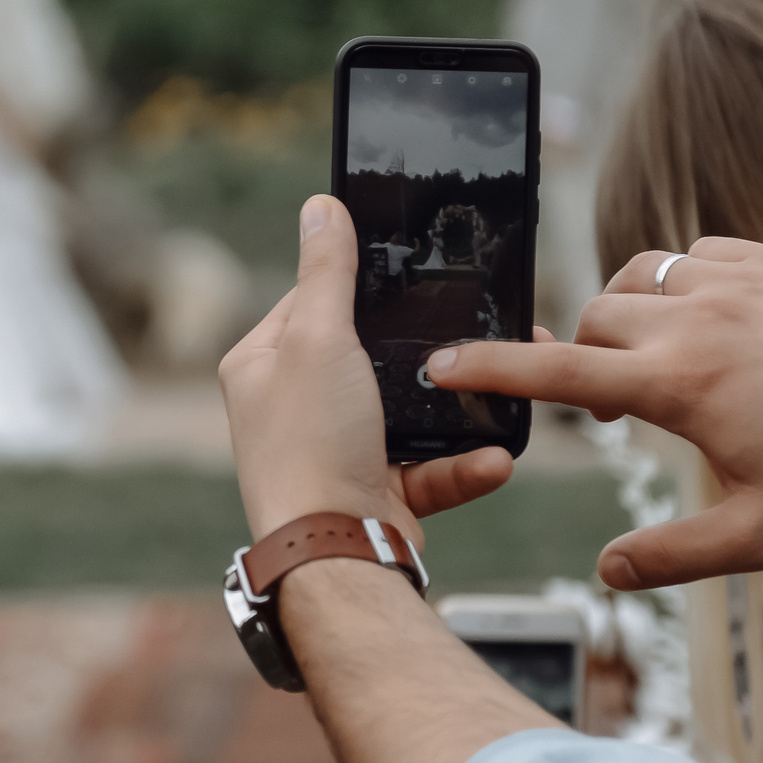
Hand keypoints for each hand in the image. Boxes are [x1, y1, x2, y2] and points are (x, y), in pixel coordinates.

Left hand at [221, 195, 514, 546]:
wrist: (334, 555)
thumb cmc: (312, 445)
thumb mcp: (319, 339)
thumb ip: (326, 272)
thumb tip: (320, 208)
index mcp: (261, 365)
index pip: (311, 301)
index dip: (361, 285)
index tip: (412, 270)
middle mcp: (291, 407)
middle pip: (368, 355)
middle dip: (424, 352)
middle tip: (472, 332)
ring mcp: (335, 451)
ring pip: (409, 412)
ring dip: (457, 411)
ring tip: (501, 395)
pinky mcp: (375, 491)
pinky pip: (429, 466)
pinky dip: (463, 464)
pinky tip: (494, 458)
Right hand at [431, 238, 762, 591]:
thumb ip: (675, 556)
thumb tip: (606, 571)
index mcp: (677, 385)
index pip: (555, 374)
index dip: (489, 371)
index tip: (443, 366)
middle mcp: (690, 318)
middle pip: (589, 323)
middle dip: (581, 360)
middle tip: (613, 408)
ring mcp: (726, 277)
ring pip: (631, 281)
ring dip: (623, 319)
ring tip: (653, 364)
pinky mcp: (760, 255)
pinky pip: (684, 257)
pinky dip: (673, 286)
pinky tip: (706, 326)